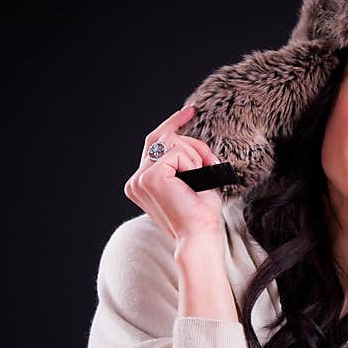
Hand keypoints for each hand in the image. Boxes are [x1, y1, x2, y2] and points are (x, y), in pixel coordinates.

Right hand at [123, 105, 223, 241]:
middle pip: (164, 138)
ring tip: (202, 180)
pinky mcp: (150, 177)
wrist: (200, 237)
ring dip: (196, 157)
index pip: (154, 142)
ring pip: (173, 142)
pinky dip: (194, 164)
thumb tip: (187, 137)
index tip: (190, 111)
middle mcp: (136, 180)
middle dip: (194, 144)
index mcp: (142, 183)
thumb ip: (184, 160)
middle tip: (211, 163)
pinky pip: (178, 152)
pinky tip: (196, 183)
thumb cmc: (201, 215)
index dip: (172, 123)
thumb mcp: (194, 180)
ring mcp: (140, 178)